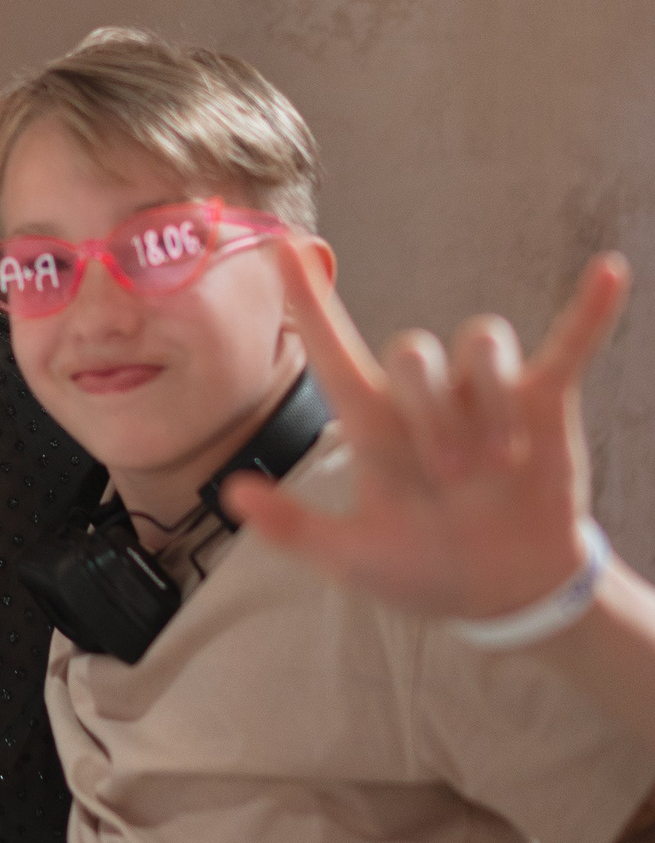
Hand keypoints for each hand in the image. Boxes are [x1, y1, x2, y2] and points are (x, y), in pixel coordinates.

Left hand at [223, 241, 629, 623]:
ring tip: (500, 466)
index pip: (333, 349)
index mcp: (374, 423)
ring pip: (481, 341)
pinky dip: (591, 312)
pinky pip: (569, 345)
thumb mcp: (353, 558)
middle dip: (431, 413)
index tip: (285, 249)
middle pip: (414, 350)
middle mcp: (426, 397)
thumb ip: (295, 530)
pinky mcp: (545, 403)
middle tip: (451, 478)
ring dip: (489, 400)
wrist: (502, 593)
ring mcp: (486, 395)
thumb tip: (232, 493)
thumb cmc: (422, 566)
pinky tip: (611, 274)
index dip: (310, 302)